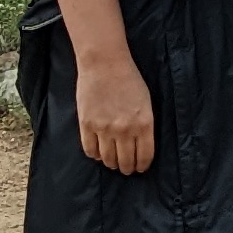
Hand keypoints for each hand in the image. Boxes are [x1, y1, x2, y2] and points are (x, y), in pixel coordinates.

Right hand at [73, 45, 156, 174]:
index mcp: (144, 123)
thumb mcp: (146, 102)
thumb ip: (144, 124)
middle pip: (126, 161)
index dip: (142, 166)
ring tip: (112, 162)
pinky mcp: (86, 125)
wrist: (105, 63)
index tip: (140, 168)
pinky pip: (90, 150)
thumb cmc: (129, 79)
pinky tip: (99, 153)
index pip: (145, 156)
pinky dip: (95, 155)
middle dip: (127, 168)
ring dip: (111, 164)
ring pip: (108, 159)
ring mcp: (104, 129)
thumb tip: (139, 144)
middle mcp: (125, 130)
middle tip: (126, 169)